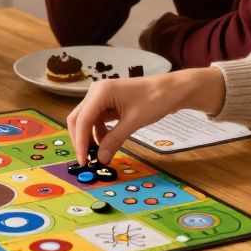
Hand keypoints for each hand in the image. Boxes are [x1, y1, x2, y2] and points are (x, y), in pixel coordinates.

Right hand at [67, 67, 224, 164]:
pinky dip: (99, 133)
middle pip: (78, 119)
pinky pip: (97, 120)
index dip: (80, 142)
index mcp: (100, 92)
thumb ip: (114, 140)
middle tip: (88, 160)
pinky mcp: (108, 102)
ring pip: (86, 120)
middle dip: (81, 140)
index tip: (83, 161)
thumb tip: (101, 159)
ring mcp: (101, 96)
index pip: (82, 120)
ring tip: (100, 153)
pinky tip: (108, 143)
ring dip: (90, 137)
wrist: (171, 90)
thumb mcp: (133, 122)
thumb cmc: (155, 100)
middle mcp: (96, 92)